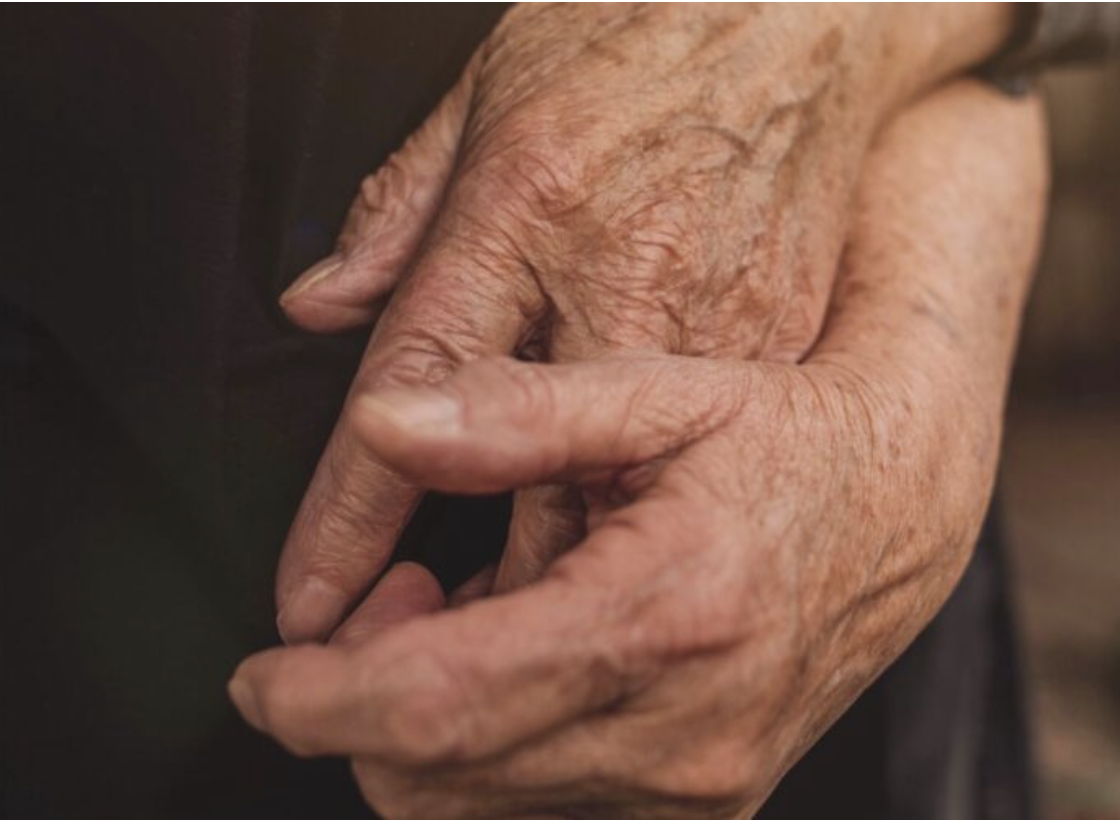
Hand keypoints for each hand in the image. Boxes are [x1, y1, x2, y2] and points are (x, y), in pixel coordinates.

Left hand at [231, 82, 1046, 817]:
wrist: (898, 508)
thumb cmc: (781, 436)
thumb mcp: (661, 392)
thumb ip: (514, 412)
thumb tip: (380, 423)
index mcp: (660, 617)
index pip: (433, 707)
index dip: (316, 699)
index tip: (262, 672)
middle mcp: (680, 733)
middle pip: (435, 783)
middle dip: (360, 711)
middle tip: (389, 601)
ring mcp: (697, 790)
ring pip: (479, 816)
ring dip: (428, 736)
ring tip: (460, 619)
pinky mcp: (705, 810)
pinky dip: (495, 761)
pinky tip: (520, 670)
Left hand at [270, 3, 1014, 638]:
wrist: (807, 16)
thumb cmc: (644, 36)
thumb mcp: (489, 88)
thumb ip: (398, 208)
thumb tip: (325, 300)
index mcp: (527, 214)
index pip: (413, 402)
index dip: (350, 521)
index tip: (311, 604)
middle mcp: (623, 289)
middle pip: (525, 500)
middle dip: (454, 606)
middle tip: (393, 648)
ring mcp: (716, 334)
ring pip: (622, 512)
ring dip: (545, 593)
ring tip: (487, 634)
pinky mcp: (777, 354)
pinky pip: (701, 473)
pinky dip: (643, 537)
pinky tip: (607, 566)